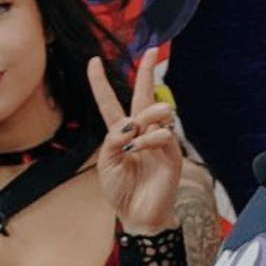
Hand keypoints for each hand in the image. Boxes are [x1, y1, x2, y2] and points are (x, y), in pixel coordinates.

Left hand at [88, 50, 180, 232]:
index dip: (100, 82)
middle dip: (148, 72)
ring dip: (145, 117)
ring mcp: (157, 141)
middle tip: (153, 50)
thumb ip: (112, 140)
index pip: (109, 102)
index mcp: (119, 134)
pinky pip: (163, 133)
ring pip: (157, 111)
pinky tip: (139, 149)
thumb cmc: (120, 191)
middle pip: (144, 95)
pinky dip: (149, 138)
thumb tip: (131, 123)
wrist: (139, 215)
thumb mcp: (105, 164)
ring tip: (135, 136)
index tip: (94, 61)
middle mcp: (140, 132)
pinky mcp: (171, 153)